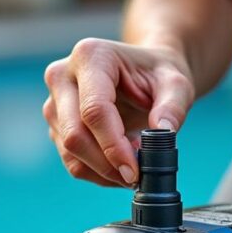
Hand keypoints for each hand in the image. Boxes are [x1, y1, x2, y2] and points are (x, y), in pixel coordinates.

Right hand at [43, 38, 194, 186]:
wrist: (145, 75)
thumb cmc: (158, 75)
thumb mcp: (177, 84)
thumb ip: (173, 107)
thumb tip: (163, 133)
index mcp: (91, 56)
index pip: (94, 110)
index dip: (113, 146)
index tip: (135, 171)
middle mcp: (62, 76)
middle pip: (75, 134)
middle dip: (107, 164)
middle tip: (138, 176)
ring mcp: (54, 103)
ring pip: (71, 153)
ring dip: (104, 171)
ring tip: (135, 167)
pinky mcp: (57, 126)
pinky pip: (72, 161)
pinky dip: (98, 173)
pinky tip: (121, 167)